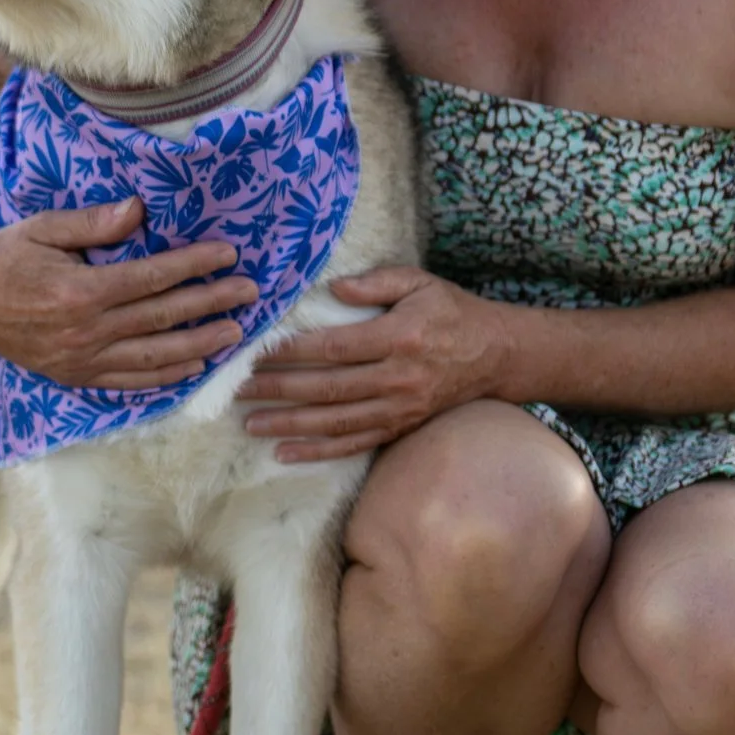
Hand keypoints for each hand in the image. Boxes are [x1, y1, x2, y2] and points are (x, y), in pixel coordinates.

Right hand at [0, 198, 257, 390]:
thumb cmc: (8, 255)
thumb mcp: (44, 227)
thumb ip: (93, 222)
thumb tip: (139, 210)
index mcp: (81, 290)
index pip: (153, 278)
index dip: (195, 266)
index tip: (228, 254)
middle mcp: (86, 331)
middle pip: (163, 317)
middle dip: (211, 303)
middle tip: (249, 292)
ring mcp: (82, 360)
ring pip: (154, 357)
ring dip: (200, 345)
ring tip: (236, 333)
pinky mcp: (76, 377)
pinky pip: (130, 382)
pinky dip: (166, 377)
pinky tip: (194, 366)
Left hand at [237, 267, 504, 462]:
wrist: (497, 355)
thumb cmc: (452, 311)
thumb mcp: (420, 282)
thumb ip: (376, 281)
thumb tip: (334, 286)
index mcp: (398, 337)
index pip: (334, 348)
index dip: (293, 351)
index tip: (256, 349)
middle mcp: (396, 379)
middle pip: (327, 389)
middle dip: (278, 390)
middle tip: (237, 388)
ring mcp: (398, 409)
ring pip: (335, 423)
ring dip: (289, 425)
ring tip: (249, 422)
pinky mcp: (400, 428)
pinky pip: (354, 444)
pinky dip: (318, 452)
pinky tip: (285, 453)